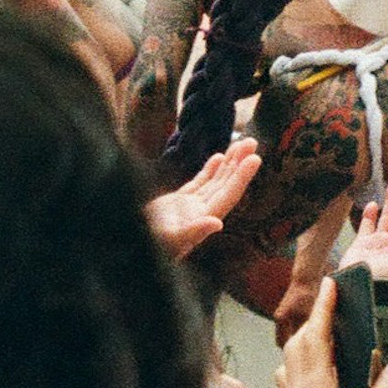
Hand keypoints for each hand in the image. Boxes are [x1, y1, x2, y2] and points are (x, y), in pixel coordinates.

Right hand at [147, 135, 260, 260]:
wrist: (133, 245)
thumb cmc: (149, 244)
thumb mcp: (169, 240)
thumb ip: (193, 232)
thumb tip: (217, 223)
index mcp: (203, 219)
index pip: (228, 194)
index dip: (242, 177)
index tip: (254, 159)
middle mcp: (202, 213)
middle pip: (226, 185)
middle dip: (240, 164)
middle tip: (252, 142)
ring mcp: (191, 207)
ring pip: (215, 182)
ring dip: (229, 164)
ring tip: (242, 144)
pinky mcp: (179, 203)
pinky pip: (200, 183)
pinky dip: (210, 170)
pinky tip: (219, 157)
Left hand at [276, 280, 387, 387]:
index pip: (315, 339)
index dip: (323, 309)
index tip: (332, 284)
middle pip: (300, 347)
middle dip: (315, 322)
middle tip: (335, 305)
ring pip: (294, 365)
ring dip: (308, 344)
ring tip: (328, 336)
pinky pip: (295, 387)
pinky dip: (305, 371)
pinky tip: (318, 380)